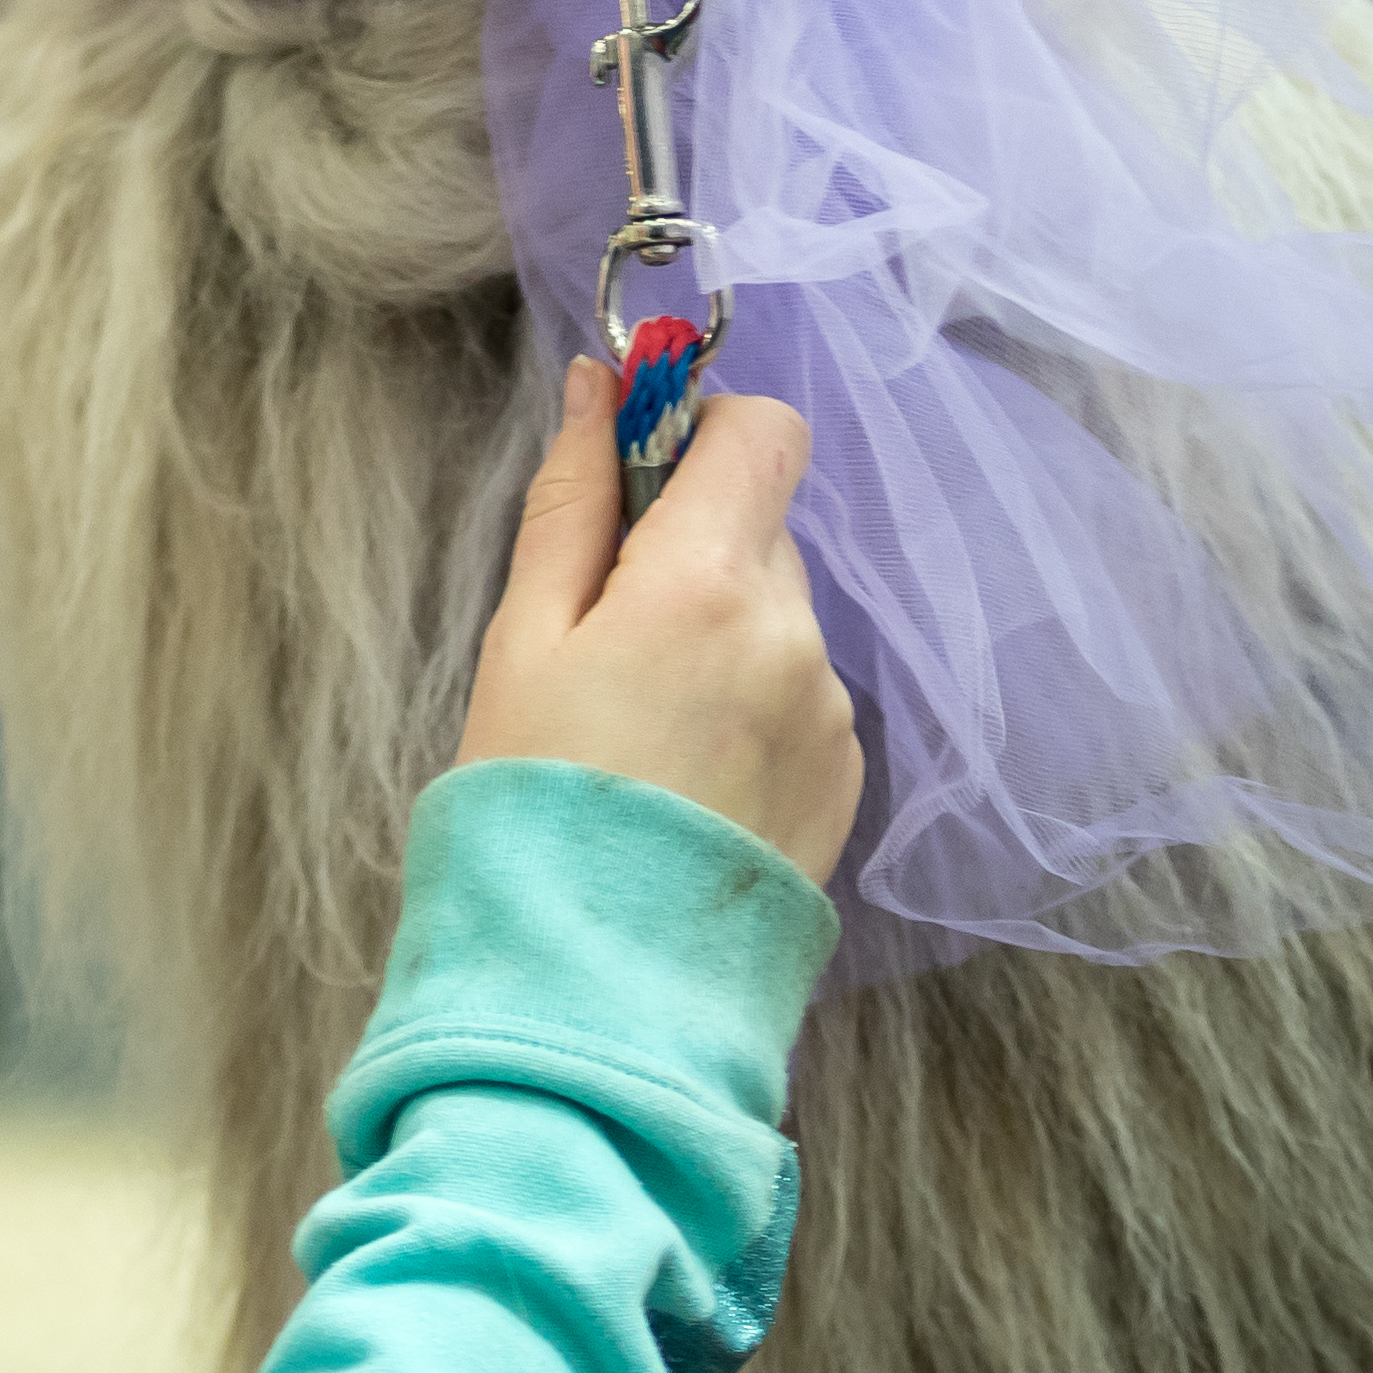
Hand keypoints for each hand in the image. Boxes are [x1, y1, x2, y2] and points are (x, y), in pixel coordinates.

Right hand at [453, 362, 862, 885]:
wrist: (600, 987)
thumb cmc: (533, 798)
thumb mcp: (523, 639)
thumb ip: (570, 501)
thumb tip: (594, 386)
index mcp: (708, 583)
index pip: (763, 430)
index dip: (701, 429)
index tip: (637, 478)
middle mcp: (795, 635)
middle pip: (760, 528)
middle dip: (689, 550)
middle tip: (606, 635)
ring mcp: (832, 713)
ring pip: (778, 615)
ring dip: (719, 633)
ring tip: (643, 729)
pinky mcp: (849, 779)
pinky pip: (800, 692)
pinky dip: (749, 704)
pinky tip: (687, 777)